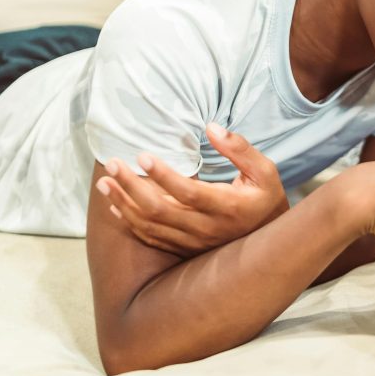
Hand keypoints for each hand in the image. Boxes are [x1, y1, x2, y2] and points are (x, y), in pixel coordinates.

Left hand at [95, 123, 288, 256]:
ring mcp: (194, 242)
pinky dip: (130, 222)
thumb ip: (240, 149)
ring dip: (124, 203)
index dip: (164, 176)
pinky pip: (151, 238)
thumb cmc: (265, 198)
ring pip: (150, 226)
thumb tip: (211, 127)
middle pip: (160, 211)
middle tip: (113, 164)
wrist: (270, 243)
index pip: (189, 193)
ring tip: (104, 182)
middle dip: (131, 187)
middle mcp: (208, 229)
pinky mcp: (184, 248)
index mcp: (229, 208)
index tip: (143, 155)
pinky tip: (115, 204)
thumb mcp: (265, 171)